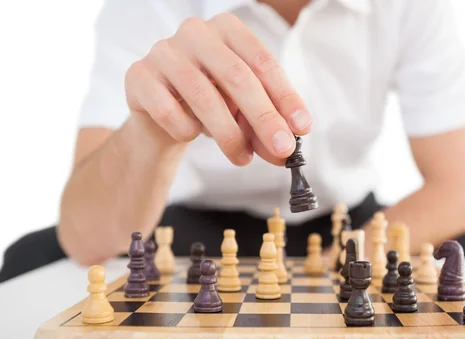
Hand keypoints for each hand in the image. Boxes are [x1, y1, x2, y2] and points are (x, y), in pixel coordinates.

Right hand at [124, 13, 311, 165]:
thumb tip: (285, 152)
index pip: (263, 62)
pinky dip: (187, 131)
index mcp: (228, 30)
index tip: (302, 128)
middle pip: (237, 76)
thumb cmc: (210, 103)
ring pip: (204, 96)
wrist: (160, 110)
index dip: (285, 97)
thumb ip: (265, 127)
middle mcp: (195, 32)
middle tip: (282, 149)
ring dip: (229, 135)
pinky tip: (191, 134)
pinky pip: (170, 112)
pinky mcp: (138, 76)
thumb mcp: (244, 112)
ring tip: (242, 158)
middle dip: (264, 118)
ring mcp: (164, 51)